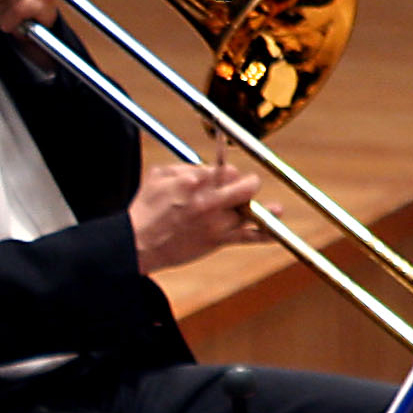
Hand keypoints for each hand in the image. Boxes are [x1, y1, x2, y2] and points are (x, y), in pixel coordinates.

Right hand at [128, 160, 264, 273]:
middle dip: (248, 184)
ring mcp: (216, 221)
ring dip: (263, 209)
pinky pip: (248, 237)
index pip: (226, 169)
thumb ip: (184, 167)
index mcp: (195, 181)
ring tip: (276, 209)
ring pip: (250, 210)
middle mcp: (210, 200)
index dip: (227, 173)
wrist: (136, 245)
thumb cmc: (143, 211)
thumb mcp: (157, 176)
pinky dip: (265, 235)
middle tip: (246, 188)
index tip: (223, 178)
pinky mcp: (217, 240)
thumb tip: (204, 167)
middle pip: (246, 185)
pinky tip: (276, 233)